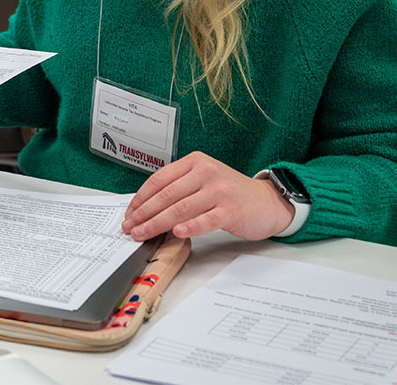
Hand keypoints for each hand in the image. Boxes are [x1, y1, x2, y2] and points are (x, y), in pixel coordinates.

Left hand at [121, 151, 294, 241]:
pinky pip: (206, 219)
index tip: (129, 213)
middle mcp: (206, 172)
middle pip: (166, 195)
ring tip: (143, 234)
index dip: (141, 198)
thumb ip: (179, 188)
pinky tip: (176, 233)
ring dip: (157, 224)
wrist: (267, 202)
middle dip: (144, 213)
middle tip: (130, 227)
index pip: (159, 179)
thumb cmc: (230, 193)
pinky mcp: (231, 209)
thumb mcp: (203, 181)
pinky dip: (189, 227)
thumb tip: (146, 208)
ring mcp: (219, 190)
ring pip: (181, 208)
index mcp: (195, 162)